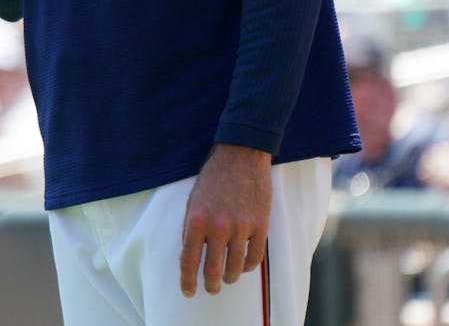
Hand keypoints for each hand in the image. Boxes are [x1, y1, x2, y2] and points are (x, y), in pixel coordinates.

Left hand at [179, 144, 272, 297]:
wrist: (240, 156)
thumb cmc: (213, 179)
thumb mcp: (192, 202)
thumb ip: (190, 229)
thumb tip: (188, 256)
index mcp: (196, 220)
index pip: (189, 261)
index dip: (187, 281)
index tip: (188, 291)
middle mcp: (218, 227)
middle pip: (213, 270)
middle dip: (210, 285)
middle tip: (210, 289)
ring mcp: (241, 227)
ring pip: (235, 267)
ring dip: (229, 278)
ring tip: (226, 278)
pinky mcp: (260, 226)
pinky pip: (255, 258)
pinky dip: (247, 267)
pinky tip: (243, 266)